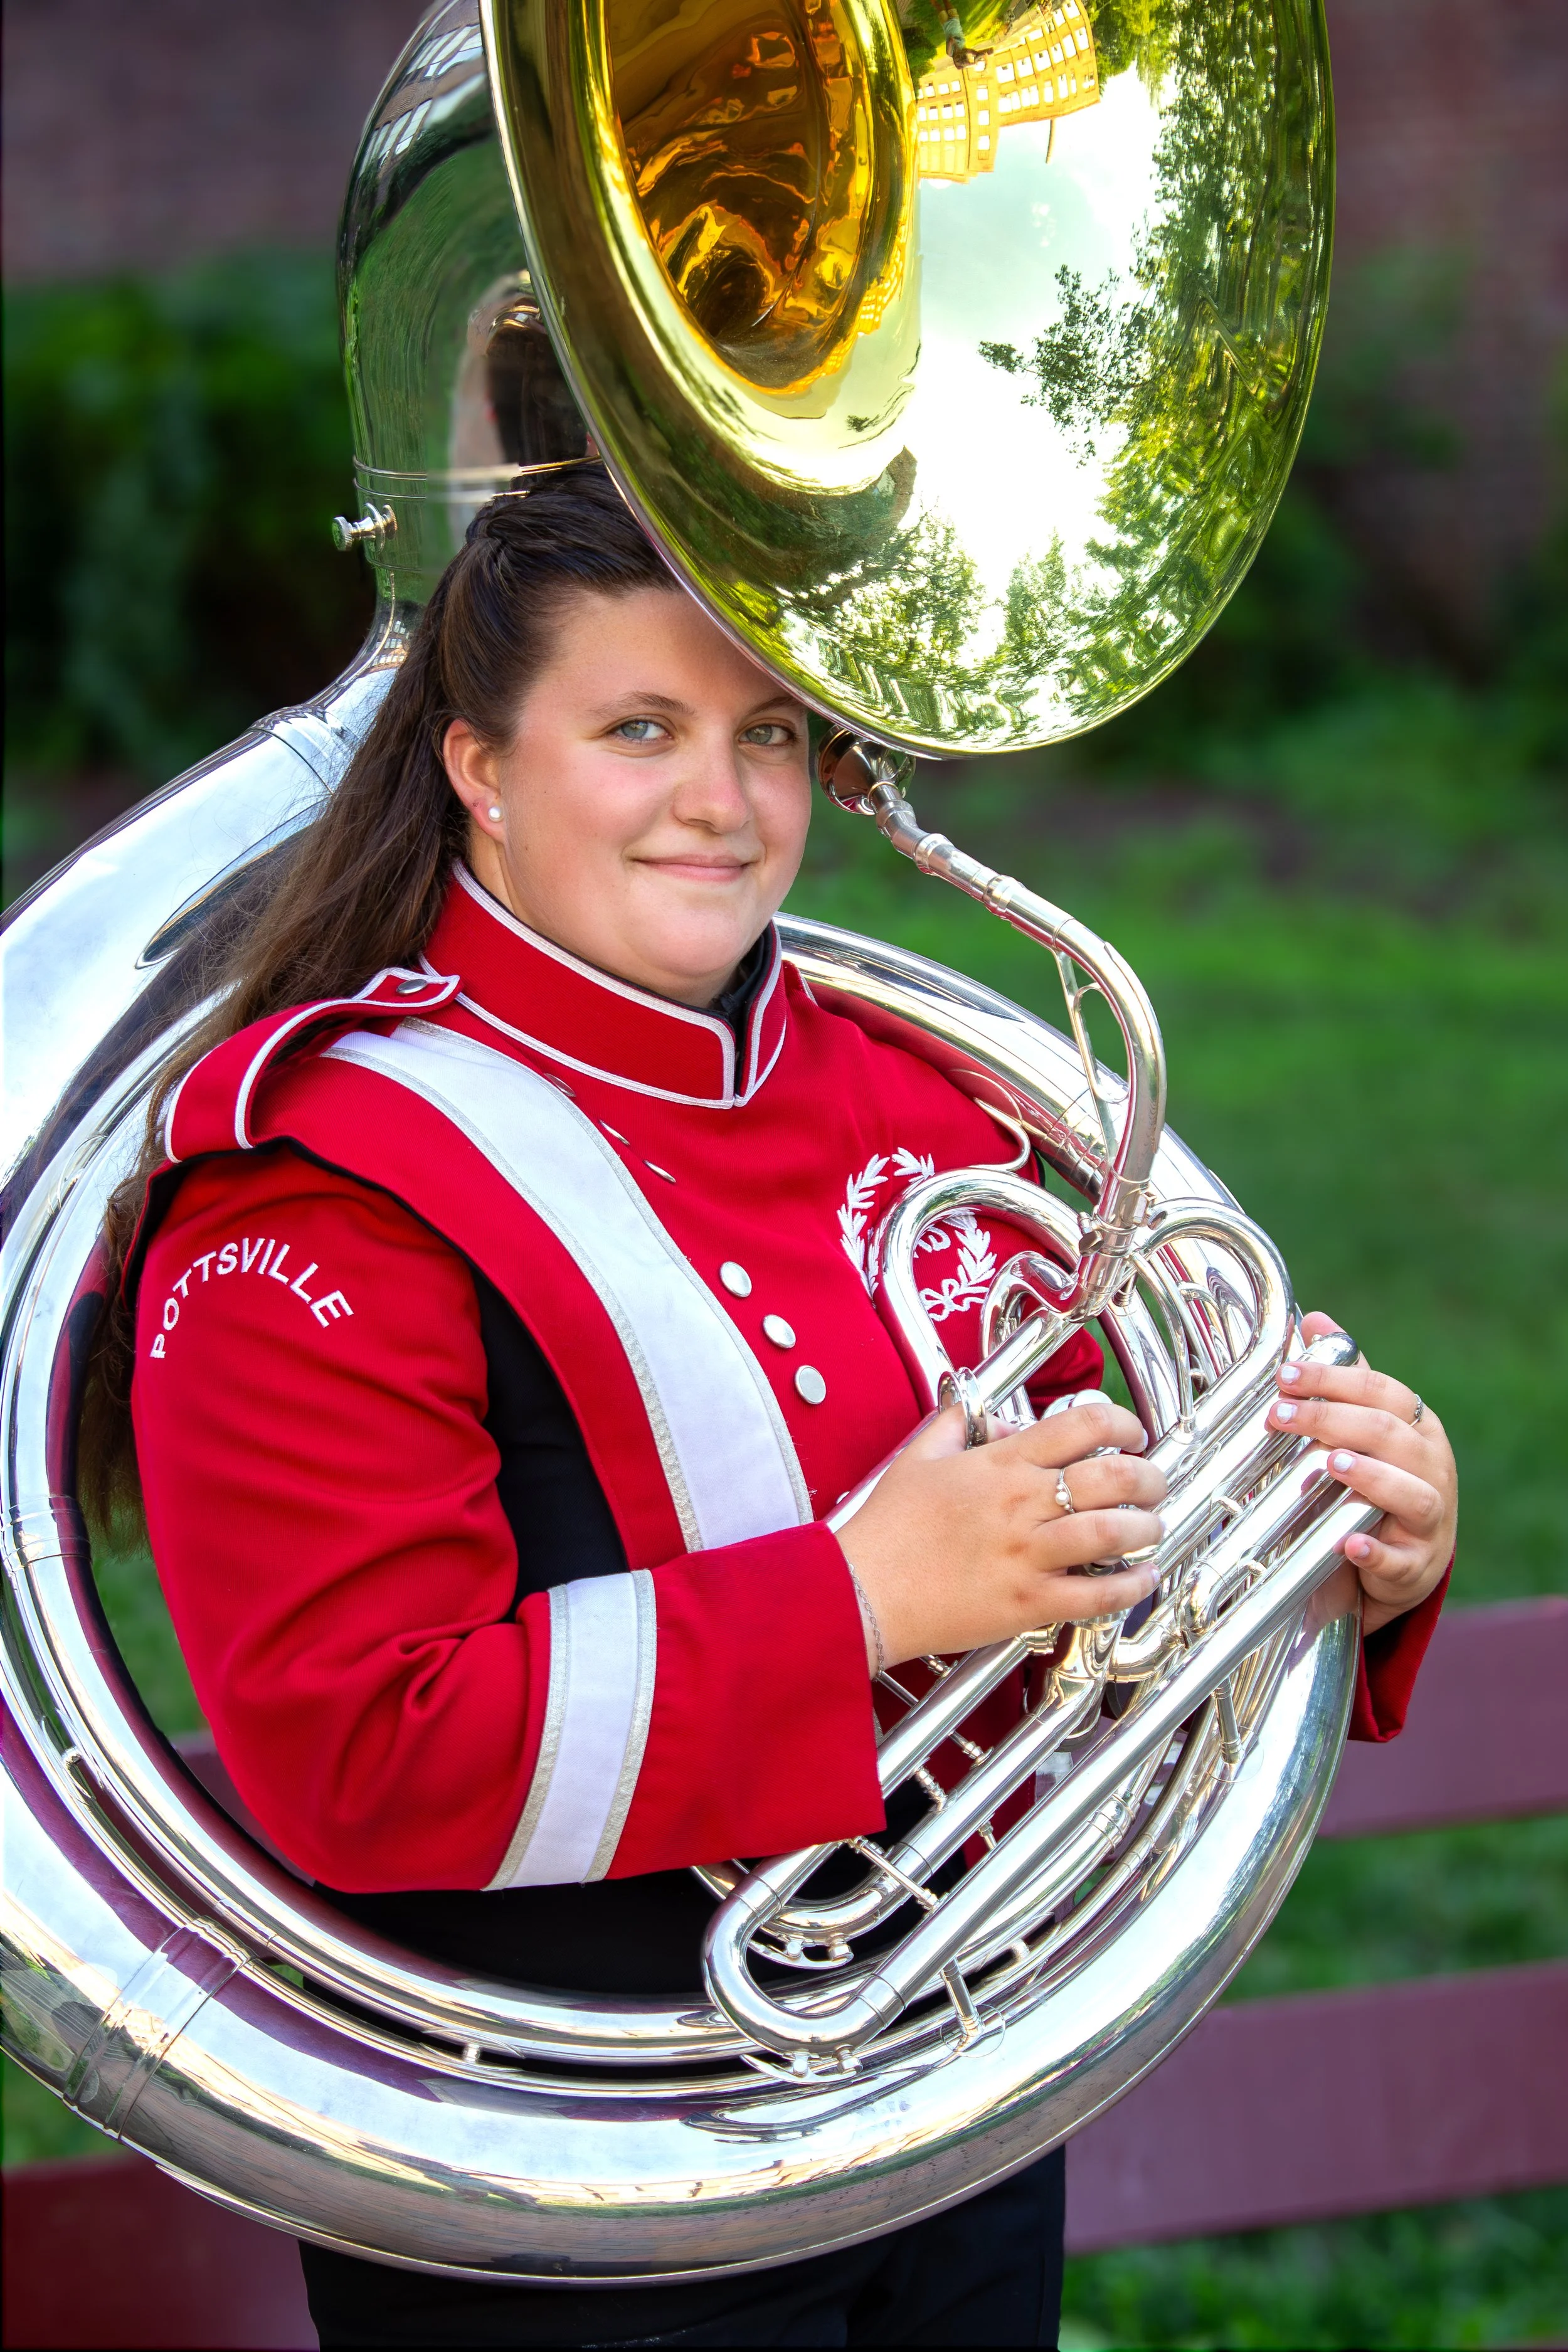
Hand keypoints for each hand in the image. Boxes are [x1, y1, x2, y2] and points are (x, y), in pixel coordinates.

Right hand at [838, 1399, 1164, 1668]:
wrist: (859, 1591)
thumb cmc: (884, 1530)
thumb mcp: (916, 1460)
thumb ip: (953, 1428)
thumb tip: (978, 1412)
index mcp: (999, 1464)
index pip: (1081, 1425)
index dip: (1122, 1423)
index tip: (1132, 1434)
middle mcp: (1022, 1503)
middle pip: (1113, 1476)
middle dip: (1149, 1477)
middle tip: (1155, 1484)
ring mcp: (1028, 1555)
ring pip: (1114, 1532)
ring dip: (1147, 1529)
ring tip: (1152, 1529)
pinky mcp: (1028, 1603)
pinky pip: (1098, 1595)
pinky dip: (1131, 1587)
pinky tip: (1142, 1579)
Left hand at [1267, 1311, 1456, 1635]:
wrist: (1403, 1561)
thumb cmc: (1376, 1483)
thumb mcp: (1363, 1428)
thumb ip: (1343, 1379)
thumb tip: (1315, 1320)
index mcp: (1416, 1425)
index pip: (1379, 1391)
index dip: (1332, 1380)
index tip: (1284, 1376)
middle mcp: (1431, 1465)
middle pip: (1387, 1433)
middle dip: (1331, 1420)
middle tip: (1281, 1414)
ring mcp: (1431, 1516)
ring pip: (1410, 1491)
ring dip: (1370, 1477)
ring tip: (1330, 1464)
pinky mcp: (1417, 1564)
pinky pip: (1399, 1558)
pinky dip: (1376, 1552)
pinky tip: (1350, 1544)